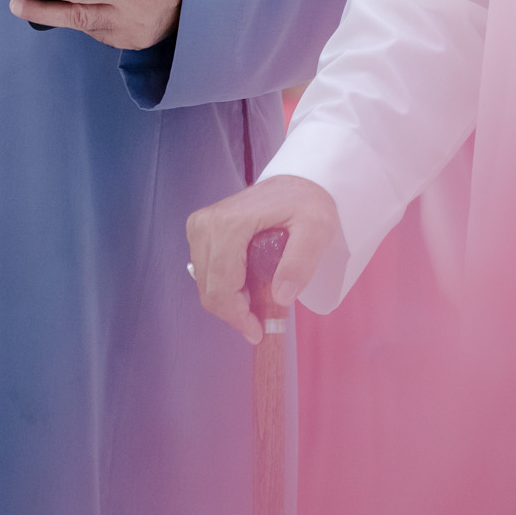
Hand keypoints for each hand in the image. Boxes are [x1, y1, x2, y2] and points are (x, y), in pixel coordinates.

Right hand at [186, 174, 339, 344]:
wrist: (294, 182)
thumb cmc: (306, 204)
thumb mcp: (316, 230)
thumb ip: (299, 263)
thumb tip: (280, 297)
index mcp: (229, 225)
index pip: (222, 285)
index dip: (237, 316)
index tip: (258, 332)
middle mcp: (206, 225)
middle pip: (210, 288)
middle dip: (234, 312)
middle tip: (261, 323)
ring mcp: (199, 226)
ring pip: (205, 283)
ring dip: (228, 300)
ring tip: (258, 299)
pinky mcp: (199, 229)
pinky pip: (205, 272)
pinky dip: (223, 286)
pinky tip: (246, 285)